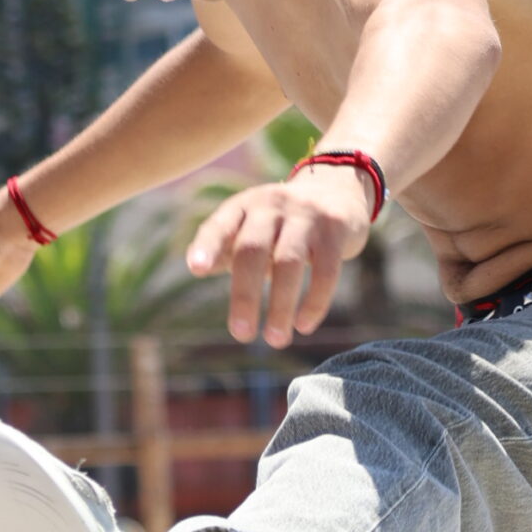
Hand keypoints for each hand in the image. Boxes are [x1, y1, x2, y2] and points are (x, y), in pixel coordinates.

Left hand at [186, 169, 371, 345]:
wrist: (336, 191)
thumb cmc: (280, 224)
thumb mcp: (250, 227)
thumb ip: (224, 247)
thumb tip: (196, 266)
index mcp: (244, 207)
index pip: (220, 225)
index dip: (208, 246)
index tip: (196, 269)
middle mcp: (272, 204)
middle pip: (252, 249)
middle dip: (245, 295)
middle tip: (241, 334)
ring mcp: (305, 214)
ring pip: (289, 262)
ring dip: (280, 306)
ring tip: (276, 340)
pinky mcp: (336, 228)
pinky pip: (325, 270)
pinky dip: (314, 302)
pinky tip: (304, 326)